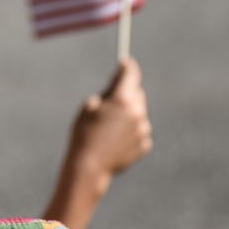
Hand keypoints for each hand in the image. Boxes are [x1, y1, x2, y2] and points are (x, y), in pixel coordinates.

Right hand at [68, 58, 152, 184]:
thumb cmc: (84, 133)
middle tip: (110, 101)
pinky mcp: (144, 145)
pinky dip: (131, 132)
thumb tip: (117, 83)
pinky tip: (115, 140)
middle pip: (137, 94)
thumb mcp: (89, 107)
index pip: (131, 75)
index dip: (128, 67)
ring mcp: (142, 130)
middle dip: (127, 94)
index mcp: (122, 100)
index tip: (126, 62)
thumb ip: (106, 92)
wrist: (89, 167)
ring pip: (139, 114)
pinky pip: (140, 131)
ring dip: (129, 115)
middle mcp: (137, 113)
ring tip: (109, 127)